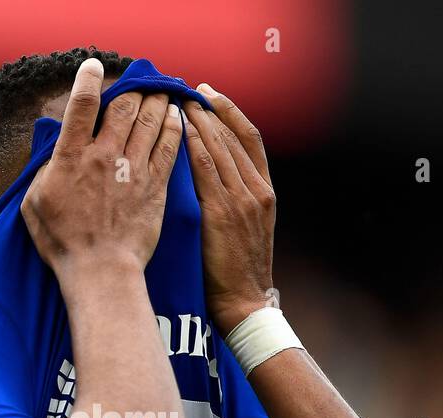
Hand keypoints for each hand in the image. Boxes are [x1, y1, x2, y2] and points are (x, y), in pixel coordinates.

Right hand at [21, 58, 183, 276]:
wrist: (101, 270)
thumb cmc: (63, 243)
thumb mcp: (35, 204)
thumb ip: (44, 171)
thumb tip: (53, 152)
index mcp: (71, 158)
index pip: (80, 107)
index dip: (88, 80)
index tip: (93, 66)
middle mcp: (104, 156)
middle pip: (124, 107)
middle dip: (133, 88)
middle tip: (139, 81)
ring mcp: (133, 169)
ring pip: (150, 121)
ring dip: (156, 100)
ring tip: (160, 91)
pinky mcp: (155, 186)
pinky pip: (169, 146)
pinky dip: (174, 125)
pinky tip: (177, 115)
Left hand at [182, 84, 276, 334]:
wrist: (244, 303)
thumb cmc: (236, 273)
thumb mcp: (246, 230)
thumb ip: (234, 200)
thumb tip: (210, 178)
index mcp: (266, 192)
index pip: (250, 139)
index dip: (230, 112)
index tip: (211, 94)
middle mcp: (257, 190)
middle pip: (232, 136)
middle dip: (209, 109)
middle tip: (187, 88)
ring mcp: (242, 200)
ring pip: (219, 147)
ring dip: (198, 120)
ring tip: (178, 101)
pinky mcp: (223, 212)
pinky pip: (206, 168)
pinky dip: (192, 145)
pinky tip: (176, 130)